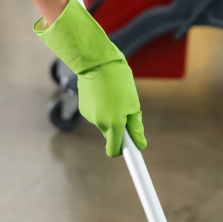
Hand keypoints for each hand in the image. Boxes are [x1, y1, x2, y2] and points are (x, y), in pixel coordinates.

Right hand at [35, 0, 145, 156]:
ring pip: (105, 123)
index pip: (115, 150)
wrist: (96, 62)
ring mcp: (89, 116)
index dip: (124, 155)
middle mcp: (99, 123)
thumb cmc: (119, 80)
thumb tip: (139, 144)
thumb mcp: (133, 103)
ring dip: (111, 115)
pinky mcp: (83, 109)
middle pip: (112, 135)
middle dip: (120, 128)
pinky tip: (104, 93)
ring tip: (115, 95)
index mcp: (113, 123)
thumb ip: (135, 126)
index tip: (132, 159)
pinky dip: (102, 108)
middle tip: (127, 109)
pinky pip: (97, 115)